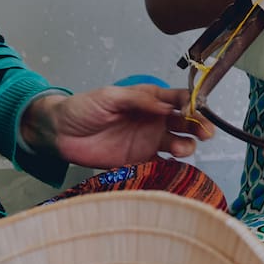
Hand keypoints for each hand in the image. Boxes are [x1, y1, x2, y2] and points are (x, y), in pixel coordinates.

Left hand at [23, 86, 212, 168]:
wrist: (60, 133)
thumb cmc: (82, 108)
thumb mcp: (109, 96)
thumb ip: (138, 100)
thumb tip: (167, 106)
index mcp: (149, 100)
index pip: (178, 99)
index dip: (192, 103)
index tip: (198, 109)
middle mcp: (154, 120)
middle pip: (185, 123)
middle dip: (198, 126)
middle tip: (204, 133)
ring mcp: (148, 141)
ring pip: (178, 144)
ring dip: (186, 146)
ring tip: (180, 149)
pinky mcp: (140, 161)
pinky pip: (162, 165)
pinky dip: (171, 167)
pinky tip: (172, 167)